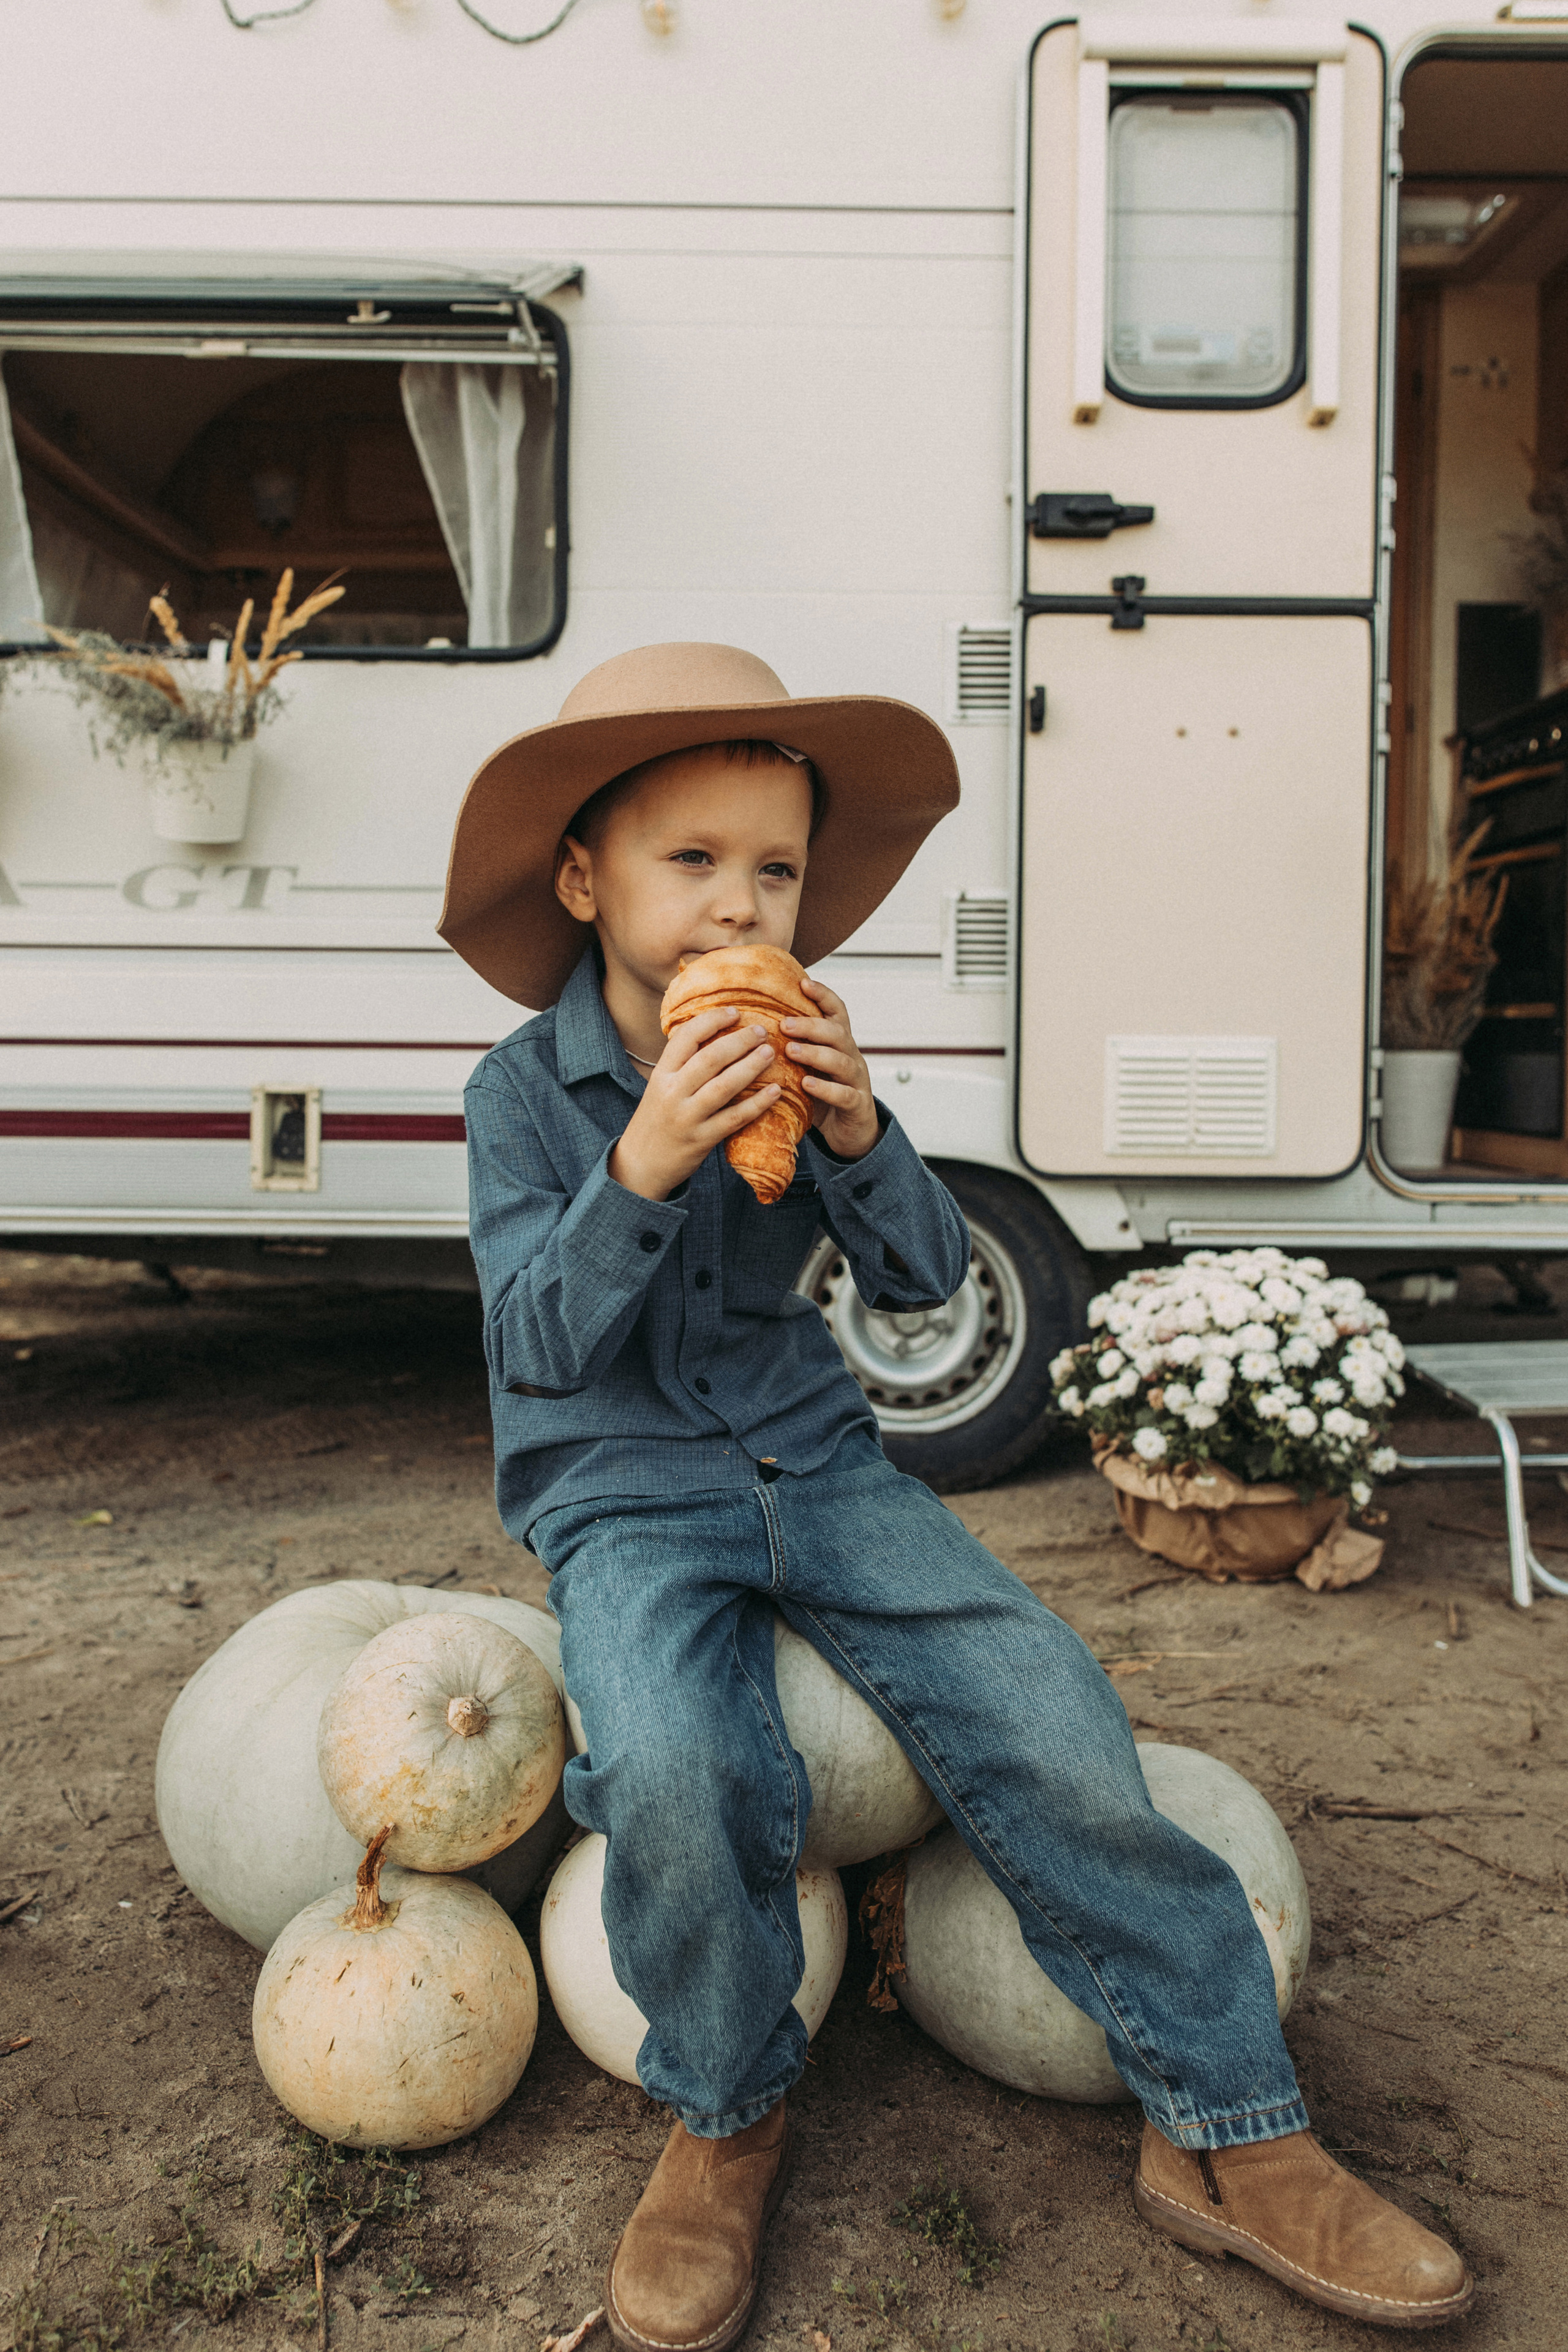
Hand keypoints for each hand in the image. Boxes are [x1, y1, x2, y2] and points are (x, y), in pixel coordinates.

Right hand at [609, 1003, 780, 1200]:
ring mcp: (687, 1117)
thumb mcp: (659, 1087)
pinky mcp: (702, 1139)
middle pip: (710, 1058)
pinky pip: (735, 1118)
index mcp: (661, 1074)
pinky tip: (775, 1091)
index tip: (735, 1012)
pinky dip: (757, 1103)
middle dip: (739, 1040)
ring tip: (770, 1052)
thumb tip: (714, 1033)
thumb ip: (681, 1065)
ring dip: (751, 1066)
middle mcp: (672, 1093)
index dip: (712, 1021)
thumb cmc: (656, 1120)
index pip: (686, 1037)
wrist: (640, 1164)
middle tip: (762, 1031)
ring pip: (725, 1085)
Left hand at [781, 976, 879, 1160]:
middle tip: (784, 1024)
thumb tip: (750, 1029)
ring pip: (841, 1060)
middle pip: (837, 1032)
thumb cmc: (821, 1096)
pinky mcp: (858, 1105)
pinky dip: (825, 1088)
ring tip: (791, 1050)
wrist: (850, 1132)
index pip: (837, 1012)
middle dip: (811, 1025)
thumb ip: (791, 1048)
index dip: (823, 995)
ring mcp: (857, 1080)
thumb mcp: (807, 1067)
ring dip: (815, 1053)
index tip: (803, 982)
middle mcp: (851, 1056)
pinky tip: (806, 1085)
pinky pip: (844, 1094)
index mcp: (839, 1043)